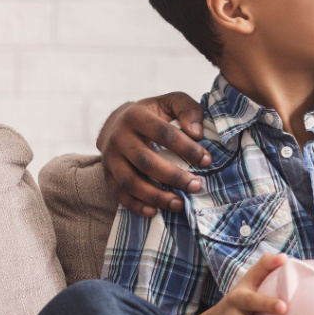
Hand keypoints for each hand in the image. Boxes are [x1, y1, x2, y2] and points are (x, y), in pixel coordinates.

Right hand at [98, 92, 211, 216]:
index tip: (206, 160)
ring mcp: (110, 158)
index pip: (163, 133)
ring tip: (179, 204)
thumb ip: (188, 109)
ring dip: (155, 196)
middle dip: (173, 176)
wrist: (115, 123)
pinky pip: (119, 194)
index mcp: (136, 116)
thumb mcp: (170, 102)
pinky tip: (154, 212)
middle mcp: (119, 137)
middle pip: (146, 161)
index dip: (186, 148)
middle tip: (196, 185)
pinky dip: (136, 205)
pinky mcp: (107, 174)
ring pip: (130, 182)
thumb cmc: (152, 114)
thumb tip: (197, 133)